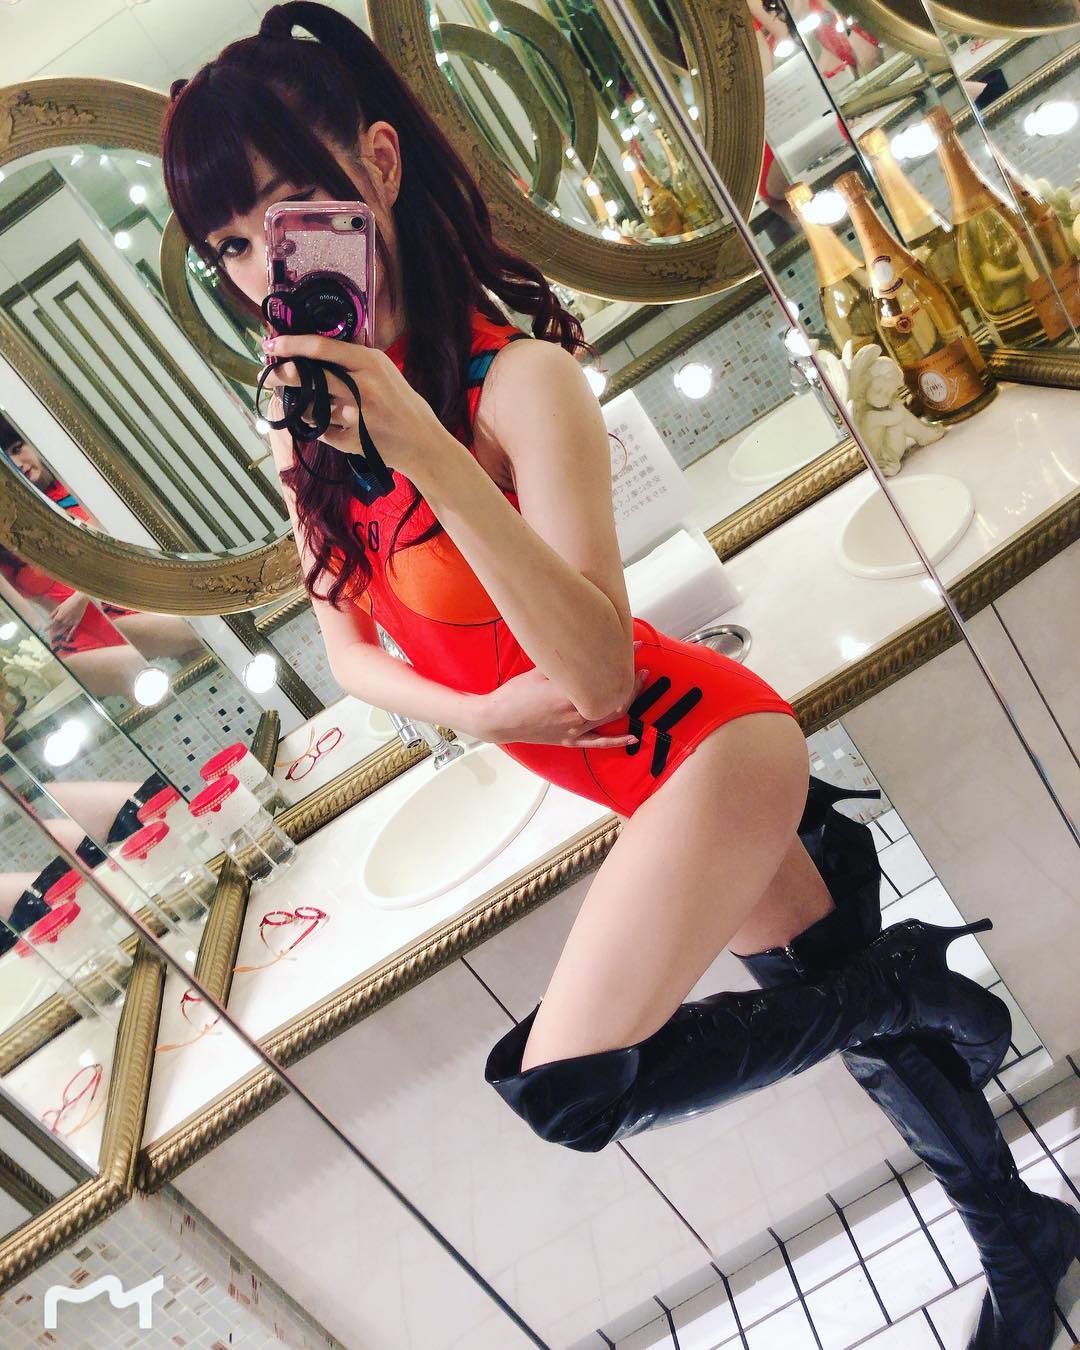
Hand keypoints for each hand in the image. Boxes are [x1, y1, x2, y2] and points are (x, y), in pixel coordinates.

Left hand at [47, 592, 89, 642]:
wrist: (79, 601)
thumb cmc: (69, 602)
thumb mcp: (59, 606)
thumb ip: (54, 613)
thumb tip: (49, 618)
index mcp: (59, 616)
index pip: (52, 624)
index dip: (48, 628)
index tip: (44, 631)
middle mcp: (63, 621)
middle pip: (57, 628)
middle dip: (53, 633)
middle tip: (50, 637)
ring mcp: (70, 622)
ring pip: (63, 630)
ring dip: (59, 635)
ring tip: (56, 639)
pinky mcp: (76, 623)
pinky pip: (72, 631)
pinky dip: (69, 636)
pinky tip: (67, 640)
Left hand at [260, 334, 446, 474]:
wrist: (422, 443)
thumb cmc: (402, 404)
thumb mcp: (385, 371)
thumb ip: (355, 360)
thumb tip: (315, 347)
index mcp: (370, 363)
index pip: (321, 348)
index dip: (291, 344)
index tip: (272, 343)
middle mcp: (362, 386)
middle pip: (308, 377)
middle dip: (281, 375)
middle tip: (268, 375)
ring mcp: (356, 415)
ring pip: (309, 407)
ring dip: (299, 405)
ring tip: (302, 404)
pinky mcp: (351, 439)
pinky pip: (321, 430)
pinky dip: (320, 427)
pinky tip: (330, 425)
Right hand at [475, 642, 649, 747]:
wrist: (498, 719)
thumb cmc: (515, 694)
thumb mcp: (539, 670)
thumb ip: (564, 662)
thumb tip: (583, 646)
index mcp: (570, 694)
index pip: (606, 677)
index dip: (623, 662)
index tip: (633, 647)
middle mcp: (576, 713)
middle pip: (615, 697)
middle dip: (632, 681)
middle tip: (642, 667)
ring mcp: (574, 729)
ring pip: (610, 716)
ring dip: (629, 701)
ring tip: (639, 686)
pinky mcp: (569, 740)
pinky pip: (597, 742)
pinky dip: (617, 740)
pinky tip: (632, 737)